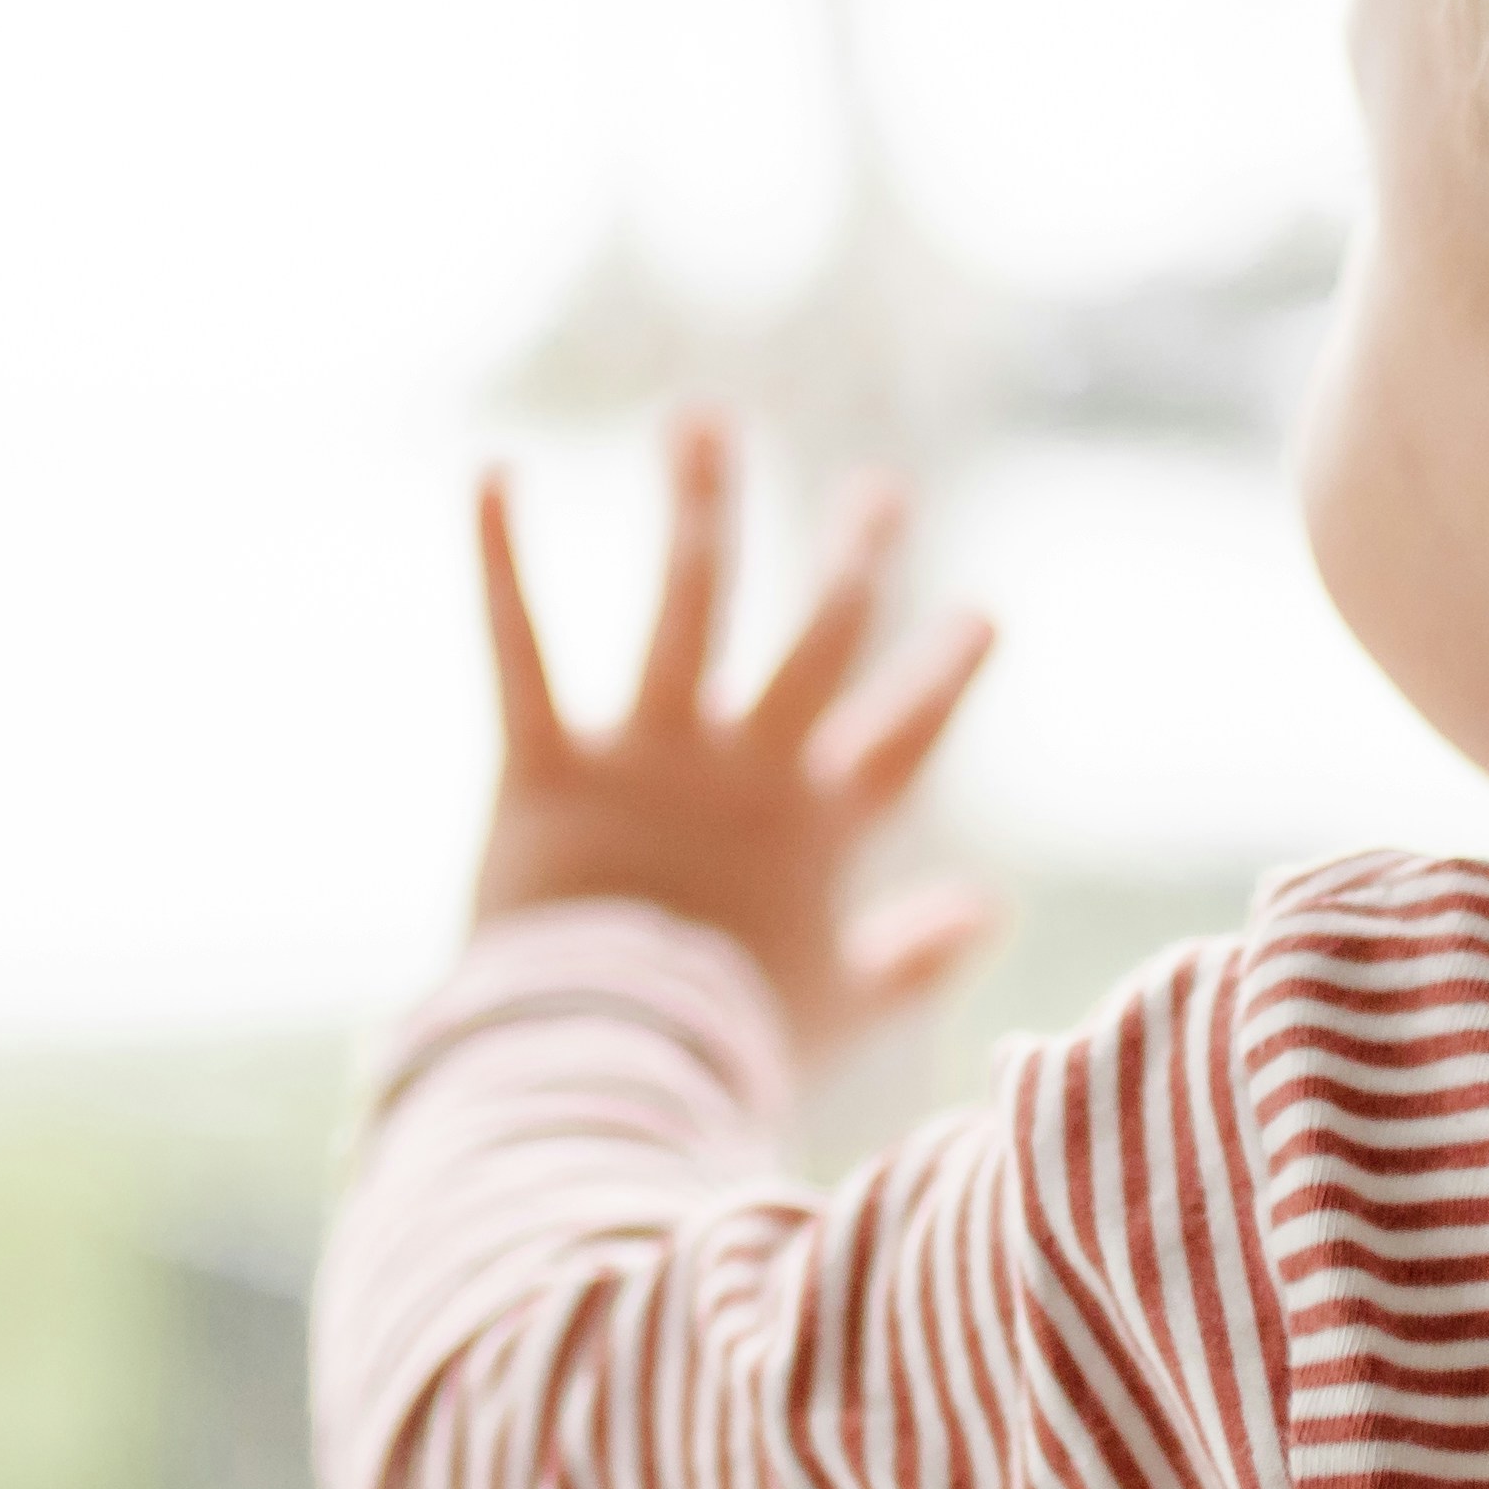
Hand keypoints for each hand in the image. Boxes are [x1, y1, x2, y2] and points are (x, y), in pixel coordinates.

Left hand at [471, 414, 1001, 1059]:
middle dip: (852, 561)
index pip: (902, 736)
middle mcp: (743, 768)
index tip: (983, 612)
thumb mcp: (840, 1008)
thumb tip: (990, 911)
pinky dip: (501, 560)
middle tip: (880, 492)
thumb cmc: (729, 1052)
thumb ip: (917, 957)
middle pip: (816, 643)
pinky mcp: (546, 766)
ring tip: (704, 422)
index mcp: (815, 827)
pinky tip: (497, 473)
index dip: (944, 675)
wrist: (612, 1066)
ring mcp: (648, 758)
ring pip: (686, 603)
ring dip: (700, 505)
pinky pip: (519, 648)